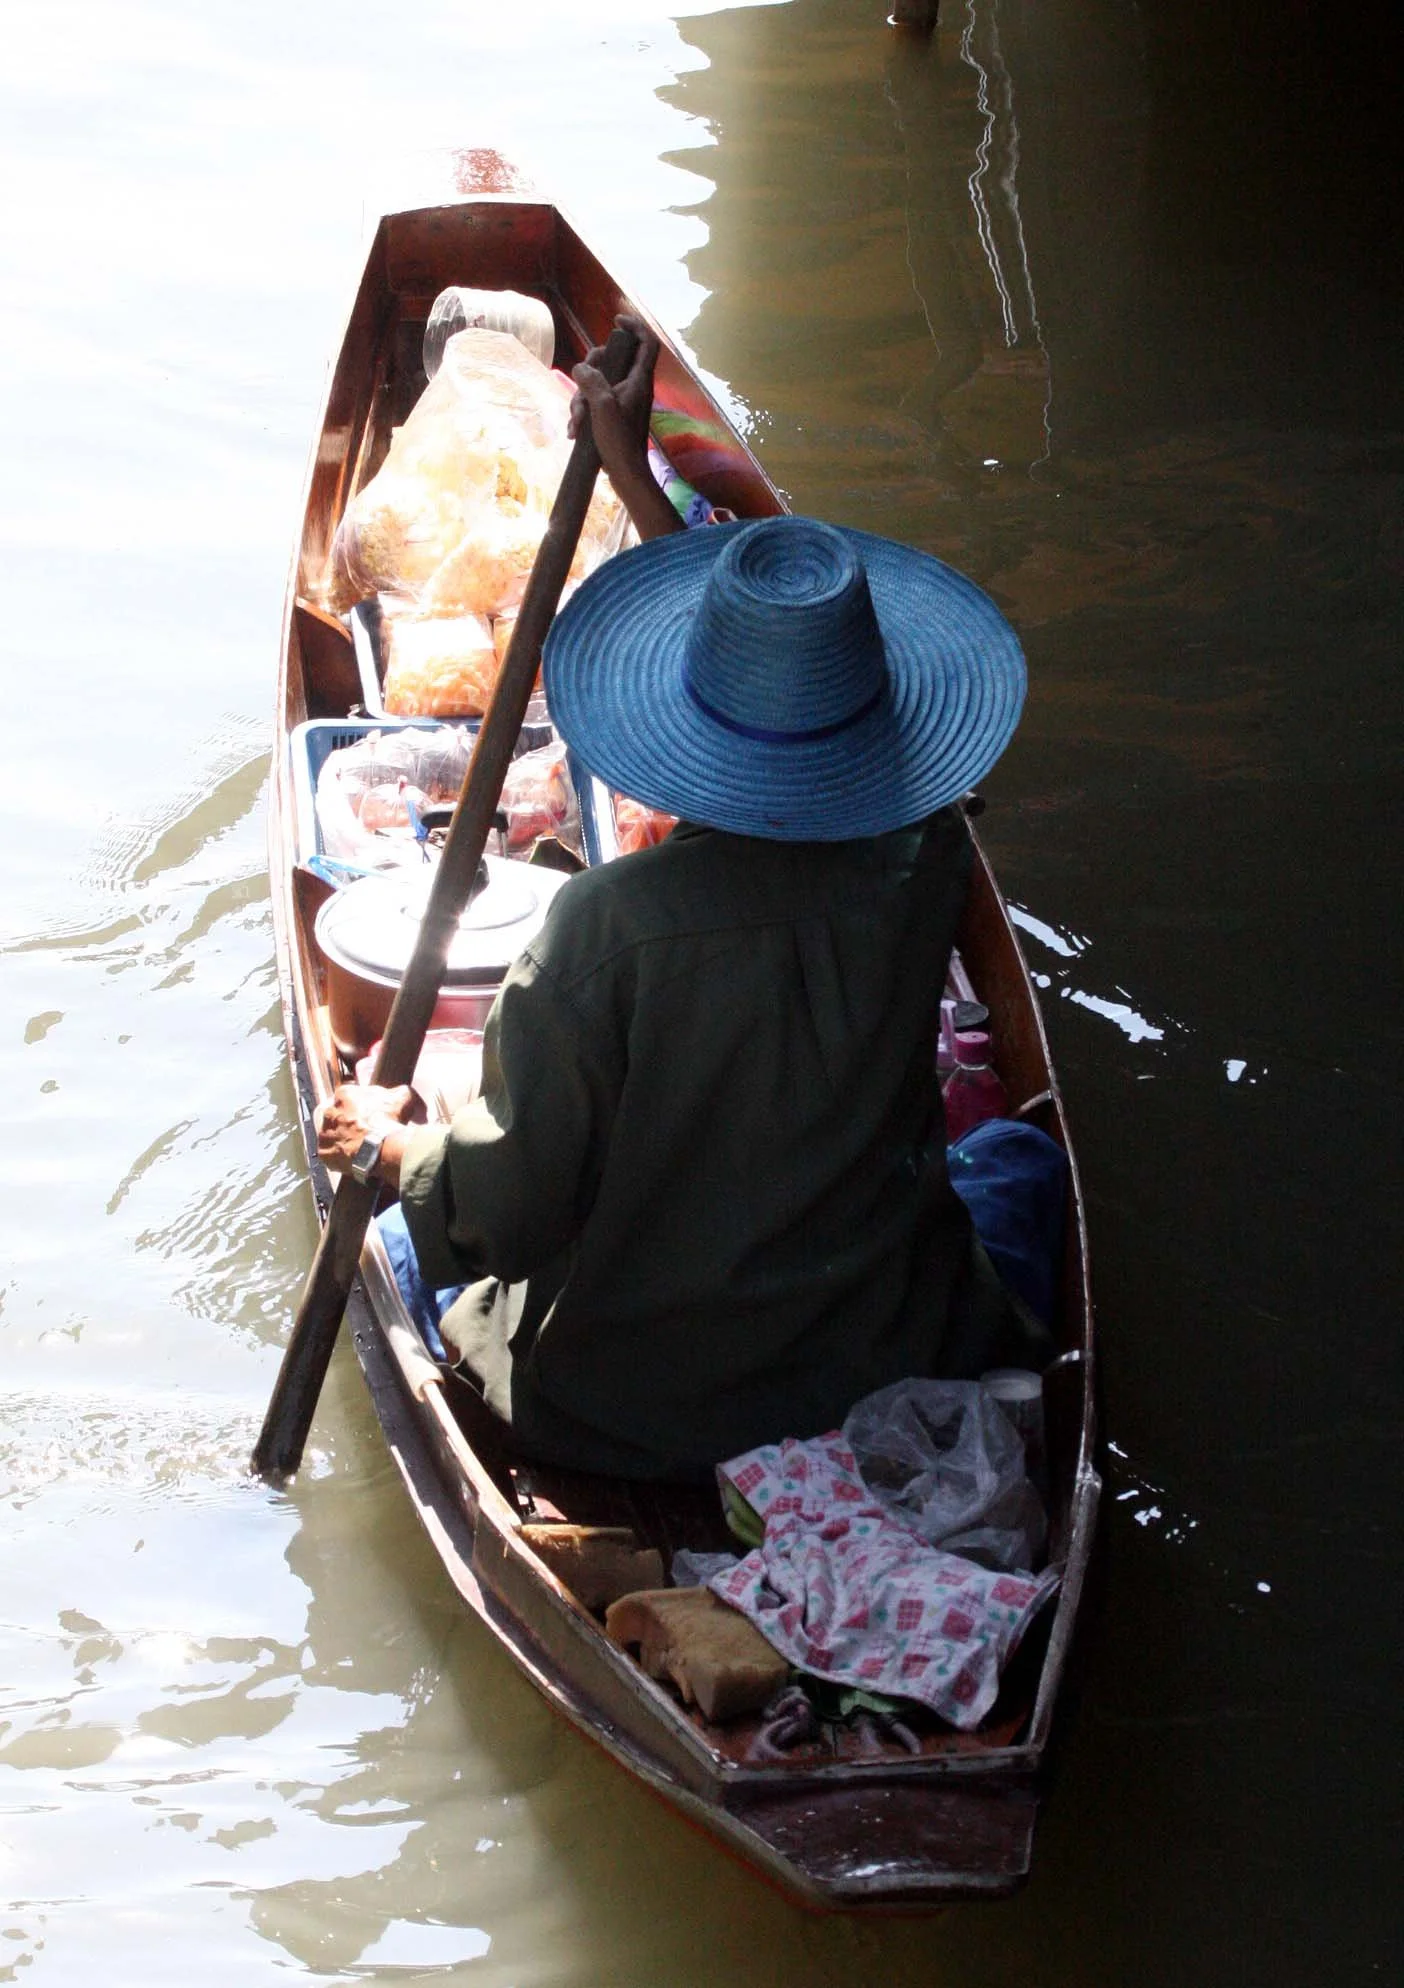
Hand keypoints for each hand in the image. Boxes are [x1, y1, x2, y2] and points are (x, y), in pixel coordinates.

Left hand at [316, 1082, 416, 1184]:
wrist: (382, 1148)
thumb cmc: (389, 1121)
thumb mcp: (402, 1098)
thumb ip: (400, 1091)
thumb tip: (403, 1093)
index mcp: (344, 1094)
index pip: (348, 1097)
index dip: (359, 1106)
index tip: (368, 1114)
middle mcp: (329, 1111)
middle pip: (336, 1114)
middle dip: (347, 1121)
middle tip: (362, 1130)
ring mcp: (324, 1133)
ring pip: (331, 1134)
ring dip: (342, 1138)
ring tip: (357, 1146)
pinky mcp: (323, 1152)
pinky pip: (329, 1153)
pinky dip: (338, 1156)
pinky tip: (352, 1158)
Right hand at [568, 313, 658, 465]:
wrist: (625, 474)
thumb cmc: (619, 441)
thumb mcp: (601, 406)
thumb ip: (592, 381)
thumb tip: (581, 368)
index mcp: (639, 380)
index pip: (647, 342)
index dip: (635, 326)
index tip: (616, 321)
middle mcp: (633, 387)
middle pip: (613, 360)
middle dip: (591, 368)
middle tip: (580, 378)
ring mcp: (623, 402)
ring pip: (598, 384)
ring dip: (581, 399)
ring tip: (576, 421)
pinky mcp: (614, 417)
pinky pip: (594, 404)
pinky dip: (583, 414)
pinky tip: (575, 431)